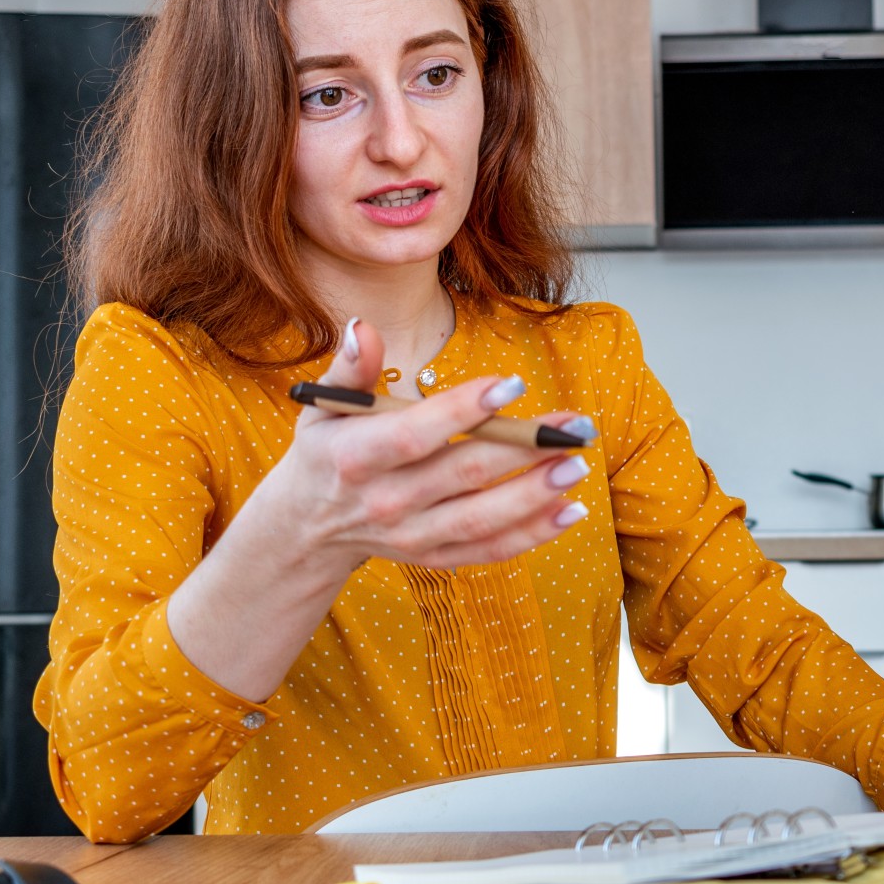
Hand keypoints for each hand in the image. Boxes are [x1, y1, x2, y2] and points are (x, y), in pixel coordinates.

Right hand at [260, 316, 594, 574]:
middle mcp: (385, 500)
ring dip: (535, 494)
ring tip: (578, 466)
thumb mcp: (324, 406)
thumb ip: (350, 366)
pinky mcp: (432, 557)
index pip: (415, 433)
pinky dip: (531, 535)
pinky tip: (569, 511)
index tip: (512, 385)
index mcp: (357, 456)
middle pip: (463, 473)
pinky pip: (487, 550)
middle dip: (523, 447)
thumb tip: (365, 326)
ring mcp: (410, 534)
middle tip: (573, 426)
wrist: (306, 527)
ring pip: (481, 517)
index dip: (464, 410)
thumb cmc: (325, 452)